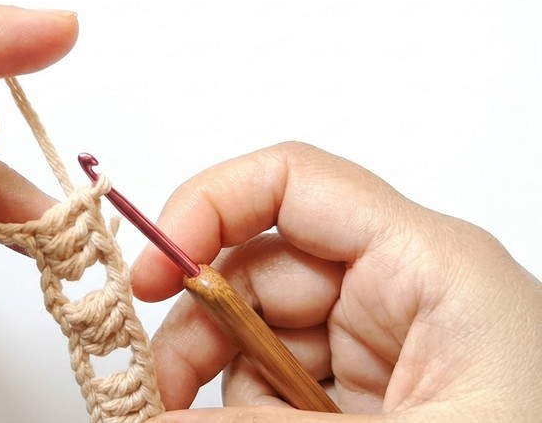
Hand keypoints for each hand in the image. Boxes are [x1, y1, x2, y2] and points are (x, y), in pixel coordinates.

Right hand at [132, 142, 541, 421]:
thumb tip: (164, 421)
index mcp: (429, 264)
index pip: (295, 182)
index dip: (207, 208)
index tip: (153, 273)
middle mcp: (400, 288)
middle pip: (258, 266)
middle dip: (199, 326)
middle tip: (160, 394)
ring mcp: (380, 342)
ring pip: (258, 332)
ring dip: (220, 379)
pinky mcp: (370, 390)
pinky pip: (278, 380)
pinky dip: (248, 412)